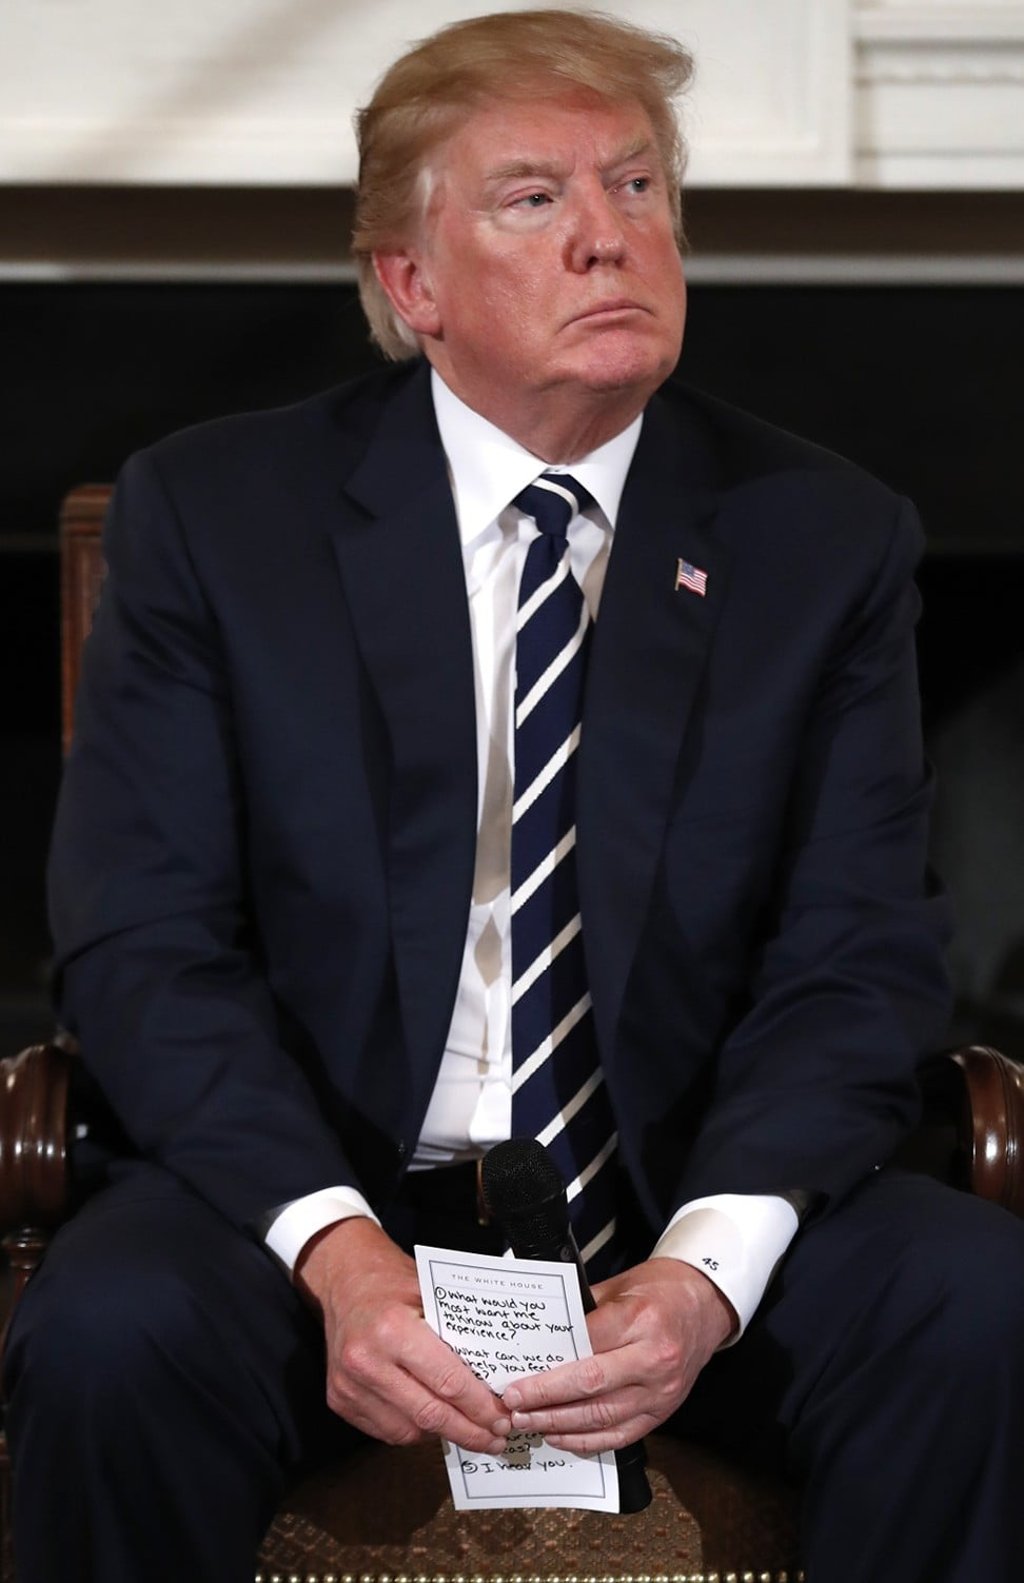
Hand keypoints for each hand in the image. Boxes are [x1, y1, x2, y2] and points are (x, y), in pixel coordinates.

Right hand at [295, 1216, 510, 1451]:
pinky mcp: (340, 1400)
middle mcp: (367, 1360)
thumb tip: (498, 1375)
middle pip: (429, 1414)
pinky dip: (414, 1431)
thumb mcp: (431, 1294)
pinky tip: (433, 1422)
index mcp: (393, 1328)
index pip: (447, 1381)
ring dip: (442, 1434)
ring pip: (408, 1431)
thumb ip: (458, 1333)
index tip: (502, 1418)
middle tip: (495, 1438)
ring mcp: (349, 1385)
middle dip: (468, 1431)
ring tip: (468, 1430)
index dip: (479, 1406)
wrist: (343, 1280)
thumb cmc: (391, 1283)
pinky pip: (386, 1431)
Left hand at [501, 1257, 735, 1453]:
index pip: (584, 1346)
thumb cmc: (659, 1290)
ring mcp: (661, 1390)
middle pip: (590, 1385)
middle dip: (546, 1398)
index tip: (518, 1376)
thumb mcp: (618, 1287)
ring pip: (602, 1416)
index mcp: (641, 1319)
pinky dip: (587, 1441)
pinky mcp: (663, 1412)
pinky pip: (620, 1434)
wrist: (705, 1305)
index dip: (547, 1367)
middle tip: (513, 1404)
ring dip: (559, 1423)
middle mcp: (654, 1358)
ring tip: (528, 1422)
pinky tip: (560, 1436)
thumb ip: (581, 1313)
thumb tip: (538, 1337)